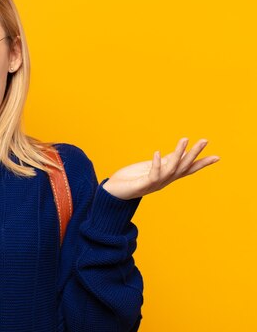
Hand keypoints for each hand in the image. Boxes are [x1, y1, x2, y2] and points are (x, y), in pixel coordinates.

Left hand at [102, 138, 219, 199]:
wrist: (113, 192)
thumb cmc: (131, 179)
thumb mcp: (151, 168)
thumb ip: (165, 162)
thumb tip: (178, 153)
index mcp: (167, 177)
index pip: (188, 169)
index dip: (202, 163)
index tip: (217, 157)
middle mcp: (164, 181)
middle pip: (183, 167)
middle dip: (194, 154)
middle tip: (204, 140)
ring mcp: (154, 184)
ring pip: (171, 169)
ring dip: (178, 154)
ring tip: (185, 139)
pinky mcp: (143, 185)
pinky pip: (153, 174)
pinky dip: (156, 164)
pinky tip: (157, 152)